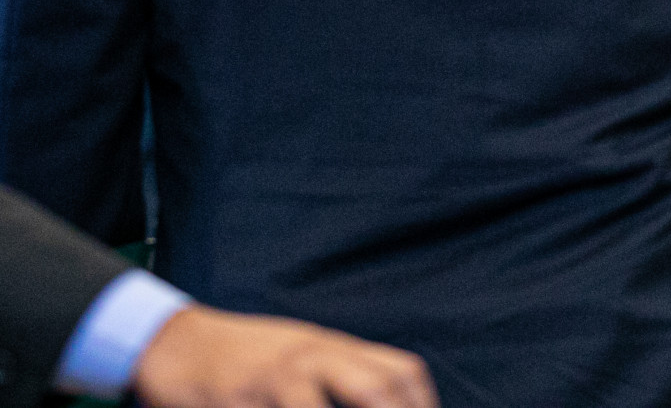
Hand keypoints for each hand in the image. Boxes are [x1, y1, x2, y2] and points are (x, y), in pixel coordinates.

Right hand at [133, 305, 436, 407]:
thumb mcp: (303, 354)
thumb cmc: (247, 356)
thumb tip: (386, 399)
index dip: (422, 404)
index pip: (399, 372)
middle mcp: (309, 360)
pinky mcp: (236, 404)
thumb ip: (342, 375)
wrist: (175, 342)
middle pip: (374, 389)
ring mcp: (272, 384)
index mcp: (331, 348)